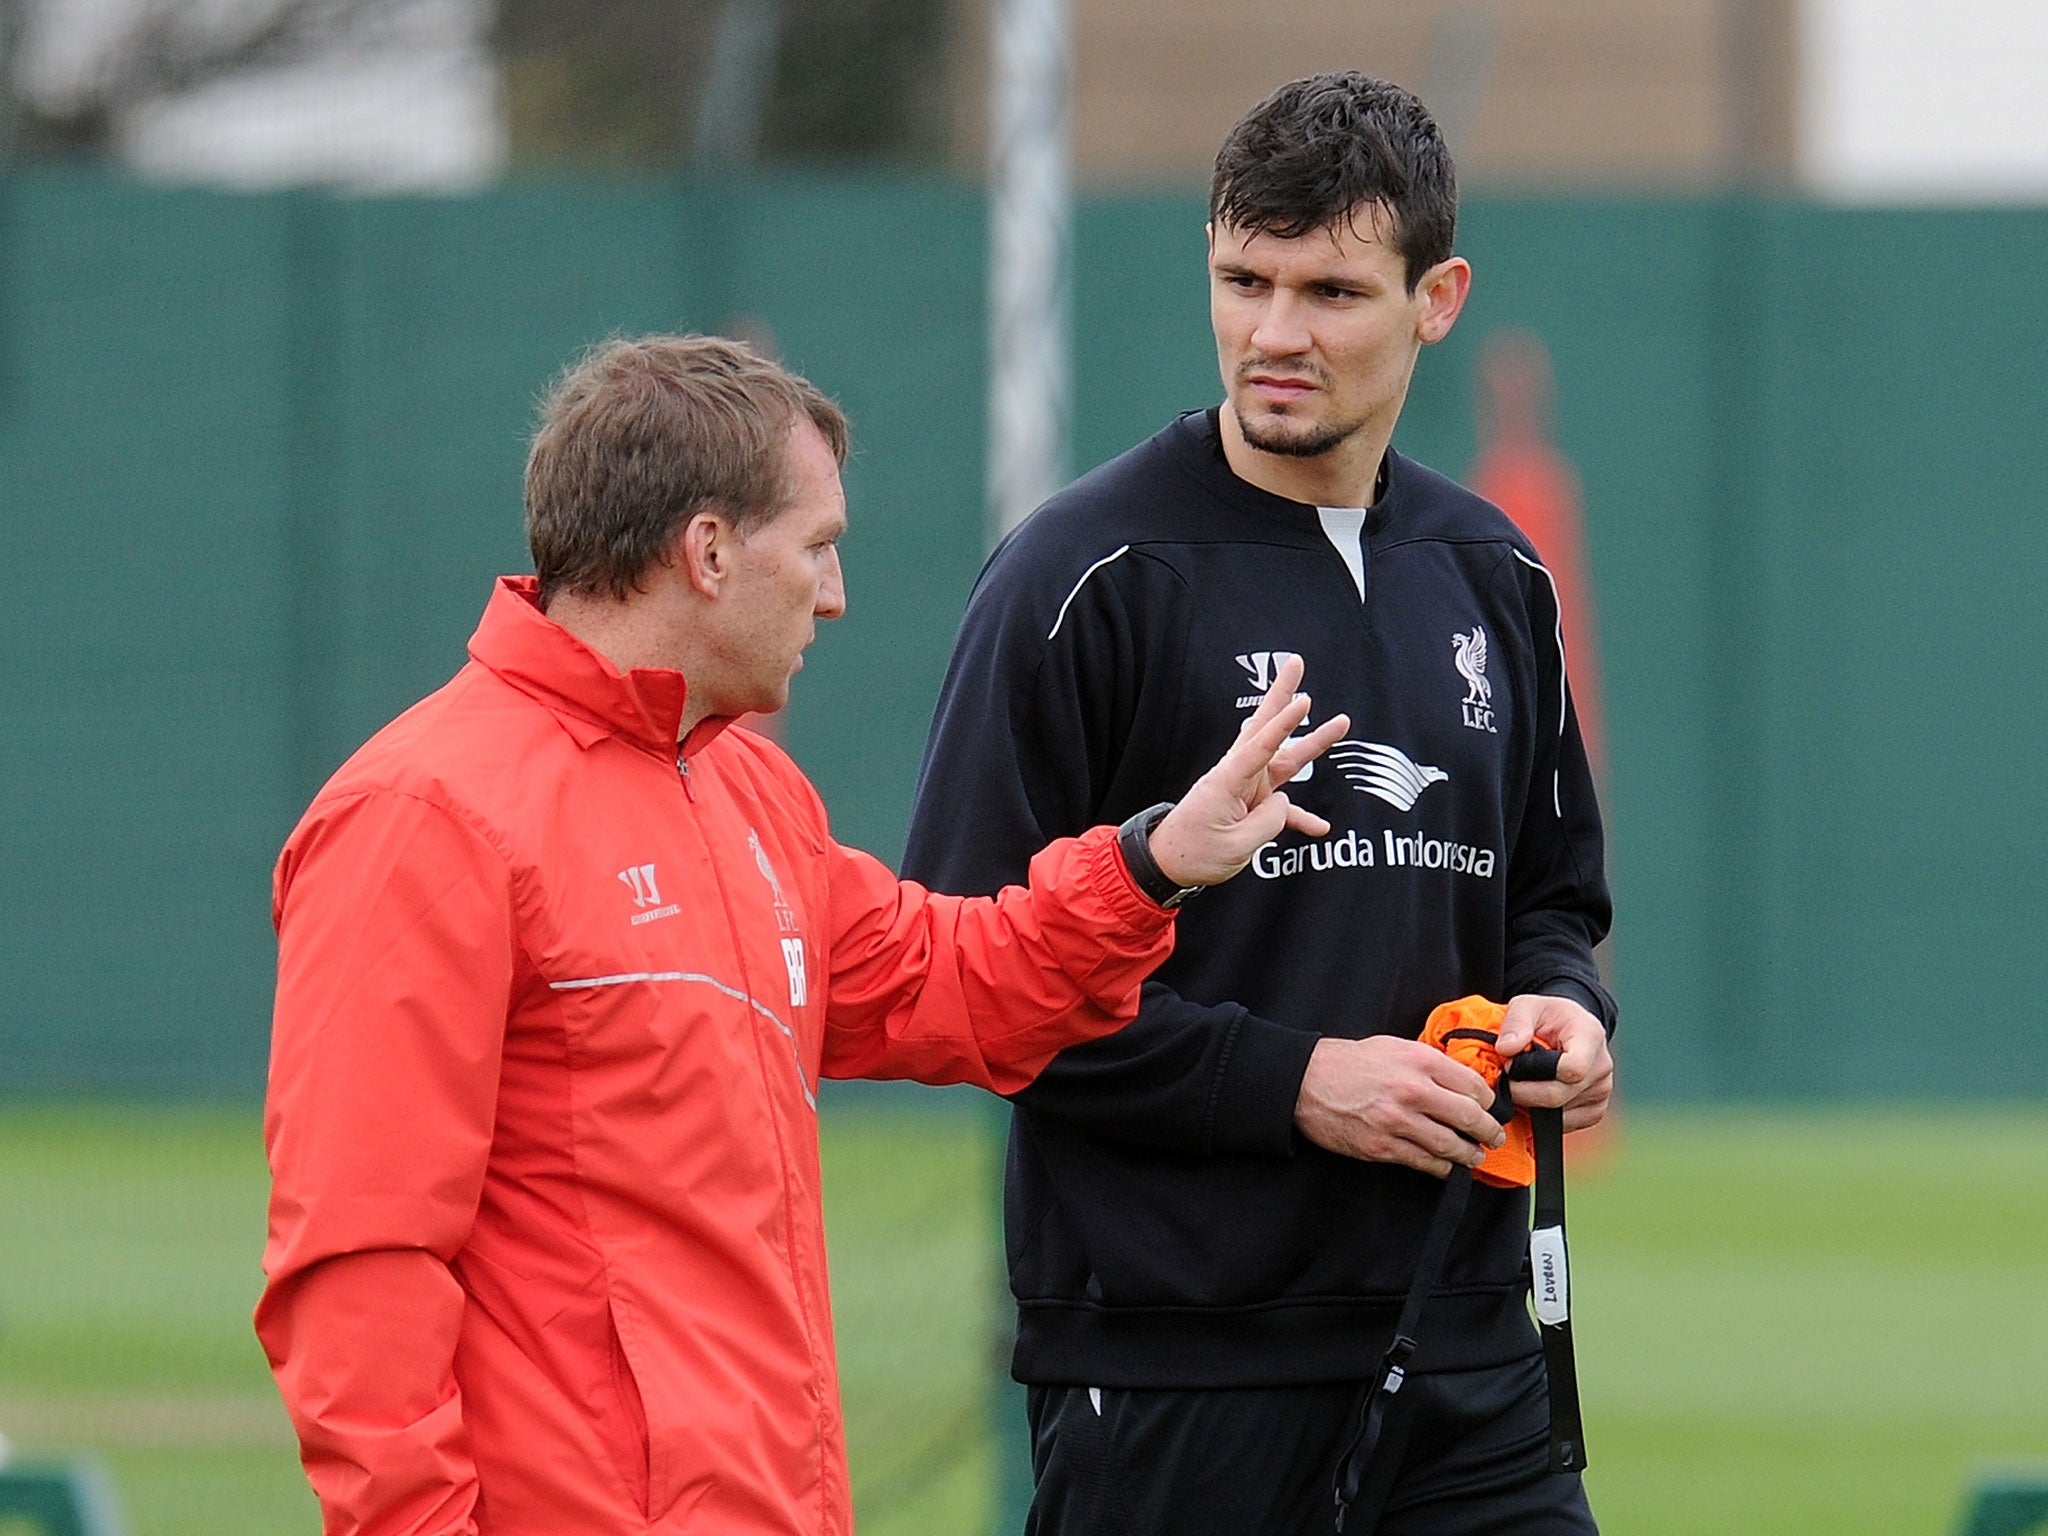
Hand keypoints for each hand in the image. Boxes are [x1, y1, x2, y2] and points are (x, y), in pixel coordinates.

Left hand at [1148, 654, 1349, 886]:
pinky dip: (1298, 816)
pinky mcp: (1250, 805)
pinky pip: (1281, 807)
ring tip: (1341, 723)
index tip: (1303, 702)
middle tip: (1296, 663)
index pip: (1260, 746)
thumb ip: (1269, 822)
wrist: (1166, 865)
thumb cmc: (1193, 853)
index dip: (1284, 724)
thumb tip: (1284, 805)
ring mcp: (1246, 788)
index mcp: (1227, 781)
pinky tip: (1320, 826)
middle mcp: (1237, 776)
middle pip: (1265, 729)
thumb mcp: (1236, 846)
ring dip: (1311, 742)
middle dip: (1282, 696)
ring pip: (1283, 759)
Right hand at [1292, 1035, 1504, 1177]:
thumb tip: (1460, 1081)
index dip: (1488, 1101)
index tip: (1489, 1108)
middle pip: (1469, 1117)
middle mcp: (1412, 1090)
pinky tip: (1447, 1166)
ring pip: (1450, 1145)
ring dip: (1470, 1154)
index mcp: (1419, 1060)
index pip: (1473, 1085)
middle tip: (1494, 1137)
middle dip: (1488, 1131)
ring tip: (1475, 1155)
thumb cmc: (1350, 1062)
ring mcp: (1397, 1121)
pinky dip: (1442, 1167)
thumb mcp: (1394, 1047)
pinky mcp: (1382, 1146)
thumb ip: (1428, 1063)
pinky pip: (1424, 1162)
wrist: (1307, 1081)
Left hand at [1498, 994, 1613, 1133]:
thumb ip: (1515, 1023)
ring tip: (1520, 1085)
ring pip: (1560, 1114)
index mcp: (1590, 1036)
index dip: (1535, 1072)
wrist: (1568, 1029)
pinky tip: (1533, 1098)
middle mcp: (1602, 1066)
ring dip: (1532, 1105)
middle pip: (1559, 1095)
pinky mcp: (1595, 1111)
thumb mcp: (1527, 1006)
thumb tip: (1506, 1050)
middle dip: (1524, 1093)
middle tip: (1505, 1082)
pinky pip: (1566, 1124)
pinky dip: (1544, 1117)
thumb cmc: (1546, 1016)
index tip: (1512, 1064)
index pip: (1572, 1068)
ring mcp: (1602, 1091)